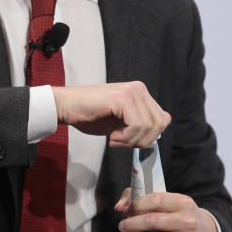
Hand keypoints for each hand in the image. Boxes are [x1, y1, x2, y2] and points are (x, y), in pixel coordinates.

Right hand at [52, 82, 169, 146]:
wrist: (68, 106)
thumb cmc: (91, 115)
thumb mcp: (122, 122)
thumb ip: (141, 123)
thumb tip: (160, 130)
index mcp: (141, 93)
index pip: (163, 119)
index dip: (150, 137)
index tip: (131, 141)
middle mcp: (139, 89)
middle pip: (159, 124)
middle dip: (142, 141)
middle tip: (122, 143)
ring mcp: (132, 91)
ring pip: (148, 126)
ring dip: (131, 140)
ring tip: (115, 139)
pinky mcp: (122, 98)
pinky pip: (136, 125)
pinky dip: (125, 137)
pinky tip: (112, 137)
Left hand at [114, 188, 218, 231]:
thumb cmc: (180, 217)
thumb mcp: (169, 203)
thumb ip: (141, 199)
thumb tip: (120, 207)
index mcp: (184, 202)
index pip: (156, 200)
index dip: (137, 205)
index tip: (126, 211)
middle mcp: (188, 220)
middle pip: (153, 221)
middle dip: (132, 224)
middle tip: (122, 226)